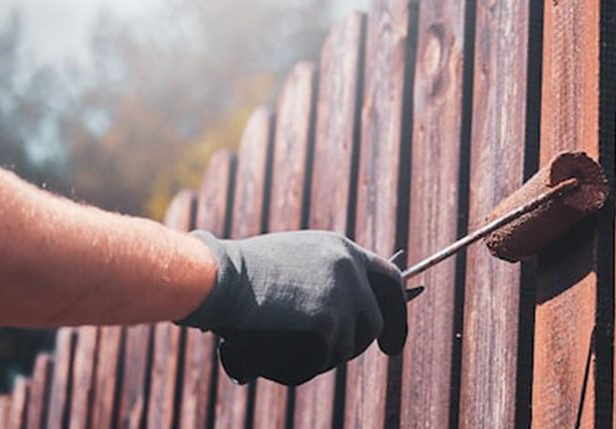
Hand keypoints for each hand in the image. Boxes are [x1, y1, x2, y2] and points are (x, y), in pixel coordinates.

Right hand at [179, 230, 406, 385]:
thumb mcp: (293, 260)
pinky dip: (303, 364)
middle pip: (376, 321)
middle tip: (367, 358)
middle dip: (370, 343)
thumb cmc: (238, 272)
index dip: (396, 309)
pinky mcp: (329, 323)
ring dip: (324, 355)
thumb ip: (322, 279)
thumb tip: (341, 316)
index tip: (391, 336)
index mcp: (342, 250)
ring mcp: (343, 297)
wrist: (219, 277)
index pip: (388, 280)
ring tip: (289, 345)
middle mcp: (350, 270)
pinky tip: (278, 352)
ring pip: (348, 346)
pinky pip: (323, 359)